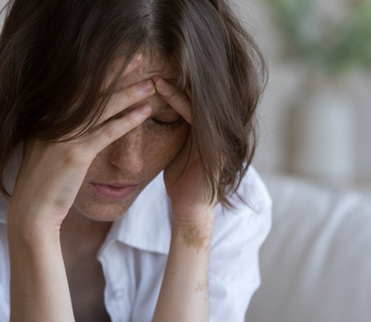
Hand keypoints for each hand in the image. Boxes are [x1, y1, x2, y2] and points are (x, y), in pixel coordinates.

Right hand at [8, 58, 154, 231]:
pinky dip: (128, 121)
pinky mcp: (75, 154)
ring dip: (130, 95)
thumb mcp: (47, 151)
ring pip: (103, 109)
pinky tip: (146, 112)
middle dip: (117, 72)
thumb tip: (77, 122)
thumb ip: (59, 133)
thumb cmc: (43, 184)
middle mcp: (54, 121)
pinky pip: (107, 132)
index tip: (119, 59)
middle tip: (140, 56)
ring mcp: (64, 136)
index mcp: (47, 117)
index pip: (78, 87)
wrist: (32, 212)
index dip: (100, 71)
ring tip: (152, 84)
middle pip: (92, 90)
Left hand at [153, 76, 215, 224]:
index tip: (152, 71)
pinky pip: (197, 117)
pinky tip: (164, 90)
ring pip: (197, 102)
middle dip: (176, 79)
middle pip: (198, 95)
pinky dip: (180, 102)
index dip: (174, 84)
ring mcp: (218, 137)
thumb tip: (156, 113)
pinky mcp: (215, 147)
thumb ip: (177, 130)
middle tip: (152, 65)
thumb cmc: (181, 179)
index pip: (193, 98)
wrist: (190, 208)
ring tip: (155, 77)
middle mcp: (216, 129)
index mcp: (207, 128)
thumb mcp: (178, 149)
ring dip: (175, 88)